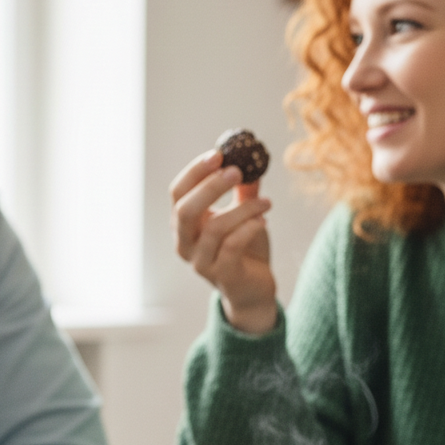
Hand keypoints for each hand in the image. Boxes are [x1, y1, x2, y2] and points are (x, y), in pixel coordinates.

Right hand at [170, 149, 277, 333]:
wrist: (254, 289)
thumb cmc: (245, 249)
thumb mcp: (243, 214)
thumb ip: (244, 190)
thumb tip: (251, 158)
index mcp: (185, 224)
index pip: (178, 193)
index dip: (195, 172)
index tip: (218, 154)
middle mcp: (186, 244)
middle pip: (184, 210)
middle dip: (210, 187)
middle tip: (236, 171)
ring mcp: (201, 262)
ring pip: (214, 228)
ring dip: (243, 209)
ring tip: (266, 202)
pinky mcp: (223, 276)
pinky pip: (232, 246)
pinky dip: (249, 228)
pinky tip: (264, 220)